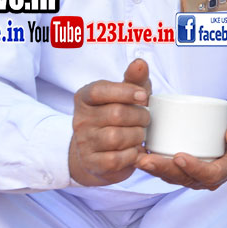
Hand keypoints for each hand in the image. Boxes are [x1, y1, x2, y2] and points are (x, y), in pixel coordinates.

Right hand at [68, 58, 151, 186]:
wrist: (101, 151)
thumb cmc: (119, 115)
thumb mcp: (127, 94)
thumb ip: (134, 78)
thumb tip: (140, 63)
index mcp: (85, 98)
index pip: (100, 91)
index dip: (125, 92)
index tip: (144, 96)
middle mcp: (80, 120)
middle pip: (116, 114)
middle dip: (140, 116)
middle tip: (146, 119)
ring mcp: (83, 143)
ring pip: (116, 137)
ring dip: (137, 136)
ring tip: (140, 134)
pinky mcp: (91, 163)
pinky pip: (116, 159)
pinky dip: (132, 155)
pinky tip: (134, 150)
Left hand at [137, 106, 226, 189]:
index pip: (211, 174)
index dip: (195, 169)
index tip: (179, 156)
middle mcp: (211, 175)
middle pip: (187, 179)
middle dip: (165, 171)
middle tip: (146, 160)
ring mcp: (198, 174)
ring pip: (175, 177)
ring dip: (155, 170)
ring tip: (138, 158)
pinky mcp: (187, 168)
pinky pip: (170, 171)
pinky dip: (155, 165)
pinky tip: (139, 155)